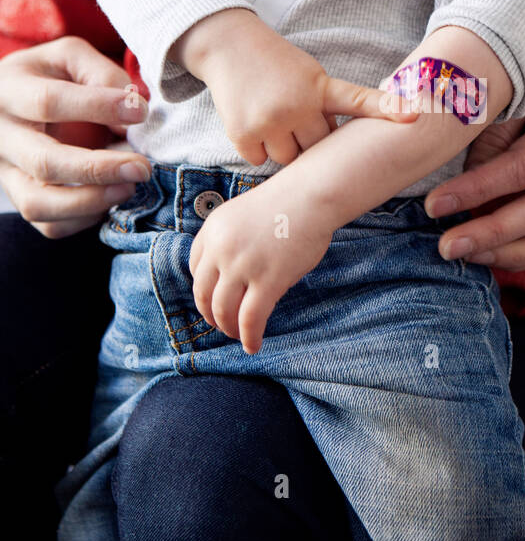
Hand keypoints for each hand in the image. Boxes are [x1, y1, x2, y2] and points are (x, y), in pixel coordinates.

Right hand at [0, 37, 151, 237]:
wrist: (15, 98)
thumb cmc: (50, 75)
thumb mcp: (70, 57)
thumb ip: (100, 74)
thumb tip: (132, 107)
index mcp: (10, 91)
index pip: (49, 102)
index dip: (97, 107)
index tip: (140, 112)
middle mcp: (1, 136)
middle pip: (43, 162)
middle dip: (98, 169)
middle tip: (142, 167)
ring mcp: (6, 172)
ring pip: (38, 203)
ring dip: (90, 201)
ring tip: (129, 187)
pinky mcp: (20, 197)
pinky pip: (47, 224)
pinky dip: (83, 220)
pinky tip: (109, 198)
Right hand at [181, 11, 416, 165]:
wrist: (228, 45)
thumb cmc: (276, 63)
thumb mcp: (310, 74)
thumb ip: (327, 105)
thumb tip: (337, 145)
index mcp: (320, 88)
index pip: (359, 101)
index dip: (389, 109)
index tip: (415, 115)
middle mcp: (297, 106)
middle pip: (318, 148)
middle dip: (309, 138)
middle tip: (293, 115)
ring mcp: (270, 122)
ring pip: (289, 160)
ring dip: (282, 146)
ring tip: (272, 117)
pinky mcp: (244, 134)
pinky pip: (261, 161)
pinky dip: (257, 148)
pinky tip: (253, 122)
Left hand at [188, 175, 334, 353]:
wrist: (312, 195)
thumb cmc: (286, 203)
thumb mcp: (243, 215)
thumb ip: (231, 242)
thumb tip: (232, 278)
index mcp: (212, 230)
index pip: (195, 270)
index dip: (204, 290)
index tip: (215, 300)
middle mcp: (221, 249)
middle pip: (203, 294)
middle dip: (211, 315)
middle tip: (222, 324)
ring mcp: (243, 266)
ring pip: (223, 310)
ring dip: (228, 328)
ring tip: (238, 336)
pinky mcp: (268, 281)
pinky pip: (250, 319)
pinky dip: (249, 337)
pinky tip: (254, 345)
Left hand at [423, 44, 524, 270]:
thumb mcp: (503, 87)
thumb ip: (484, 133)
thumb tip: (451, 185)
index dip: (478, 190)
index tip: (432, 206)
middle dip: (491, 234)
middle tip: (445, 246)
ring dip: (508, 253)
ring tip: (463, 255)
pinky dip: (520, 253)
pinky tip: (483, 253)